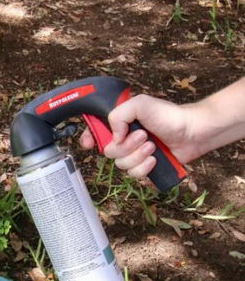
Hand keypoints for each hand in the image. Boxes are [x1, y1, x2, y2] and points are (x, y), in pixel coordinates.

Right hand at [80, 92, 202, 182]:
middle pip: (107, 151)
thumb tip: (113, 138)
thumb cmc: (169, 115)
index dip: (89, 138)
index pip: (96, 130)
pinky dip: (144, 168)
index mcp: (121, 121)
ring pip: (121, 165)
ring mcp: (135, 154)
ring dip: (137, 156)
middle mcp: (125, 138)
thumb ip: (118, 115)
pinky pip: (134, 175)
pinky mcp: (145, 167)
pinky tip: (155, 159)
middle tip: (143, 135)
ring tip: (153, 146)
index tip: (89, 144)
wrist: (192, 133)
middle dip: (125, 146)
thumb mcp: (140, 104)